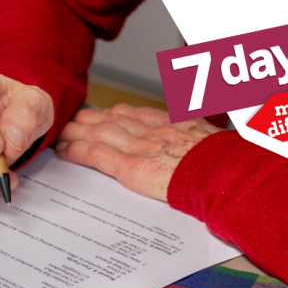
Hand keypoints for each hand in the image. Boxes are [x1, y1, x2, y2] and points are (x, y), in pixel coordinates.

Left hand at [55, 103, 221, 201]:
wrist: (227, 174)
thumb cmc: (226, 165)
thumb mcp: (213, 142)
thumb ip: (198, 137)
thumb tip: (199, 138)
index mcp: (172, 123)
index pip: (135, 114)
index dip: (114, 113)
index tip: (104, 113)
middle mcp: (152, 129)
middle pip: (111, 119)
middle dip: (90, 119)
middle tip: (73, 119)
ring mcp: (139, 146)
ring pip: (98, 133)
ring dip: (76, 132)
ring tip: (61, 133)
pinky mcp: (130, 165)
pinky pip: (96, 154)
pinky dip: (77, 150)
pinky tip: (63, 150)